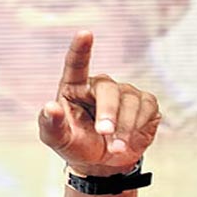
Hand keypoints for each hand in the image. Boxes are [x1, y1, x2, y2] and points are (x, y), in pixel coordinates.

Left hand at [38, 31, 160, 176]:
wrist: (101, 163)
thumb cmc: (75, 145)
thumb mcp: (56, 139)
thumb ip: (50, 124)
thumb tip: (50, 106)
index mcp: (74, 87)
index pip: (76, 64)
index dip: (80, 48)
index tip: (84, 33)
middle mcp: (100, 85)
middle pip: (108, 89)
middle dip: (108, 113)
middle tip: (104, 133)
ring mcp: (124, 92)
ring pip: (130, 101)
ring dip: (124, 128)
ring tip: (115, 147)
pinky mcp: (145, 103)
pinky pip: (147, 107)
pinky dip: (138, 126)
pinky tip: (128, 140)